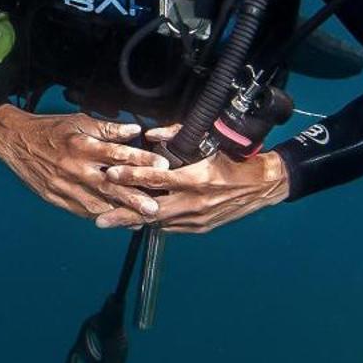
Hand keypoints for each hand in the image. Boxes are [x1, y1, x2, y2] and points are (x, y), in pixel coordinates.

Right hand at [0, 105, 167, 224]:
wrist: (15, 142)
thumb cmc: (51, 129)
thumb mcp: (79, 121)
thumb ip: (108, 129)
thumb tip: (135, 130)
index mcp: (82, 145)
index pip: (117, 153)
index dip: (140, 159)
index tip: (162, 165)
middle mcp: (75, 168)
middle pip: (109, 186)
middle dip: (133, 198)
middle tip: (154, 208)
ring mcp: (65, 186)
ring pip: (96, 203)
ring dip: (119, 213)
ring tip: (141, 221)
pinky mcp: (57, 198)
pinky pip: (82, 210)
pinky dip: (101, 216)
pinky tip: (117, 221)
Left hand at [92, 125, 290, 232]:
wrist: (262, 185)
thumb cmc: (235, 159)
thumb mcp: (209, 142)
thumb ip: (178, 135)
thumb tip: (150, 134)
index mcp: (197, 178)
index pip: (158, 178)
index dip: (133, 177)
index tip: (111, 175)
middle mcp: (196, 202)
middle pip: (151, 210)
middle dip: (124, 215)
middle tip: (99, 219)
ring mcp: (198, 218)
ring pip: (159, 222)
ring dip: (135, 221)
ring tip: (111, 222)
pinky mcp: (201, 227)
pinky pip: (171, 227)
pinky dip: (154, 223)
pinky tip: (137, 221)